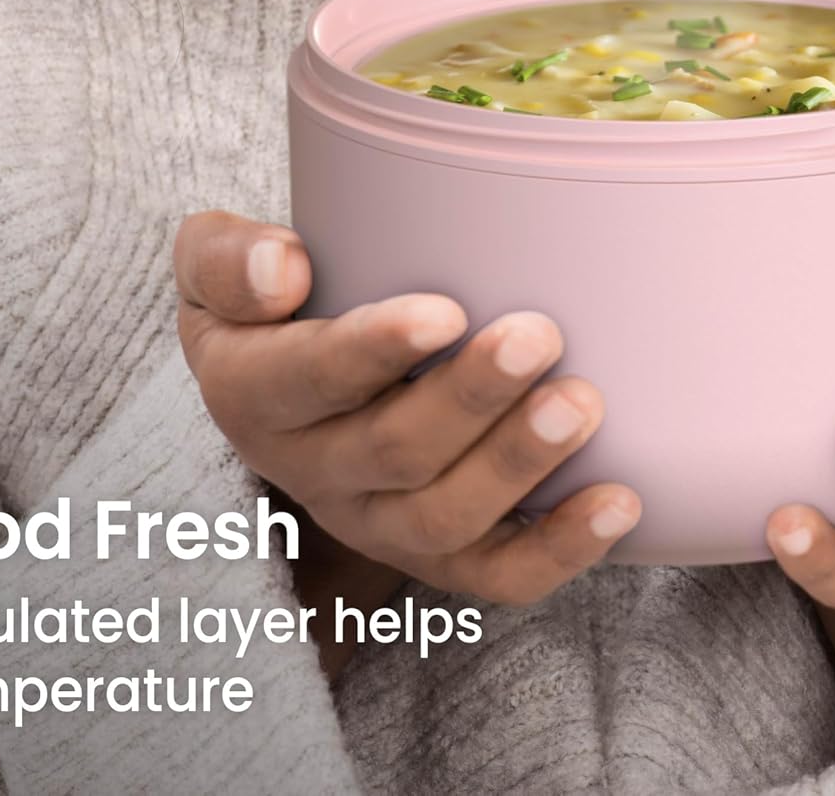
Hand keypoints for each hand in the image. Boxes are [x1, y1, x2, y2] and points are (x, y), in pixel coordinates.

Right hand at [172, 209, 642, 607]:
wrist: (286, 372)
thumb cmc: (265, 301)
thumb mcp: (214, 264)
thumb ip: (227, 258)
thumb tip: (283, 270)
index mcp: (253, 393)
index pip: (307, 379)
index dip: (374, 352)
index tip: (444, 311)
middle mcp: (311, 471)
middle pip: (390, 452)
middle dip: (468, 399)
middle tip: (537, 336)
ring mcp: (376, 522)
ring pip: (443, 520)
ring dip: (516, 467)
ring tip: (581, 404)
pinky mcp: (435, 552)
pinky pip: (496, 576)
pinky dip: (561, 549)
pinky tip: (620, 500)